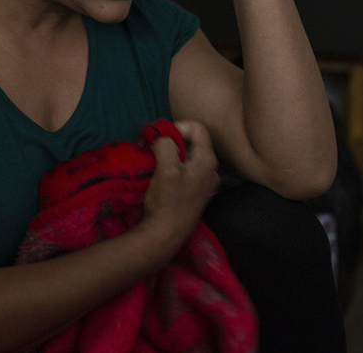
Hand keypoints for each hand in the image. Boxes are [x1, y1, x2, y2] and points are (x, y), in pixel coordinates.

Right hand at [140, 120, 220, 255]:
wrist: (166, 235)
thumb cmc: (168, 201)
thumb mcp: (165, 167)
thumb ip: (165, 144)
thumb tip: (162, 138)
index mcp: (207, 159)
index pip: (197, 127)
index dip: (177, 127)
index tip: (159, 138)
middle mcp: (211, 169)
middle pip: (192, 141)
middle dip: (171, 140)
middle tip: (152, 148)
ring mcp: (204, 182)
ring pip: (187, 156)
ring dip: (170, 154)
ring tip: (154, 162)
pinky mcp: (196, 192)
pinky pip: (186, 170)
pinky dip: (173, 167)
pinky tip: (161, 176)